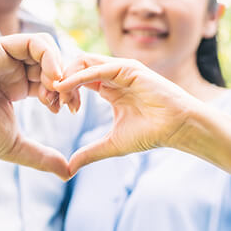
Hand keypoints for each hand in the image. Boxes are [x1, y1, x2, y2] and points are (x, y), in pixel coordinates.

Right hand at [0, 33, 70, 179]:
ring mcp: (3, 56)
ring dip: (59, 67)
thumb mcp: (14, 145)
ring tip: (59, 90)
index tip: (71, 111)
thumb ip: (41, 156)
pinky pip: (32, 41)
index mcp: (17, 85)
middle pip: (52, 62)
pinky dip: (49, 56)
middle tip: (70, 103)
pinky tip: (53, 78)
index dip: (66, 92)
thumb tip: (68, 173)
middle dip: (67, 81)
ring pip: (45, 48)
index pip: (51, 79)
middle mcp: (11, 67)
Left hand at [53, 54, 201, 175]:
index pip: (76, 79)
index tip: (55, 110)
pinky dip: (78, 76)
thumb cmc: (151, 134)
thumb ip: (90, 152)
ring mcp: (120, 69)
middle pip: (75, 67)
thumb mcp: (112, 144)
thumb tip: (68, 168)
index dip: (62, 92)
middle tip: (52, 102)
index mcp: (108, 87)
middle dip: (59, 82)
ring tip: (58, 95)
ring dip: (66, 76)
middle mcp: (112, 74)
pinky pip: (97, 68)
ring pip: (83, 62)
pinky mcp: (128, 68)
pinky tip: (67, 88)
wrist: (178, 128)